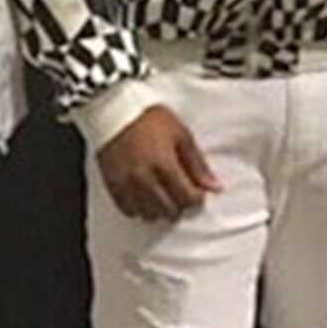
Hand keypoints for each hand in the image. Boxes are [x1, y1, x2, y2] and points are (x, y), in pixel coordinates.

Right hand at [95, 105, 224, 220]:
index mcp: (164, 166)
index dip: (197, 198)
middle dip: (180, 204)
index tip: (197, 191)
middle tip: (181, 191)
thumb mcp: (181, 135)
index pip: (187, 198)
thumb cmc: (150, 120)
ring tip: (164, 194)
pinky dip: (140, 209)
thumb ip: (197, 164)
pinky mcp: (113, 186)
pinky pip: (129, 211)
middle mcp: (144, 180)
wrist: (115, 112)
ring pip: (149, 215)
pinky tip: (146, 197)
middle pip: (169, 211)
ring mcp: (127, 185)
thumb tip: (214, 187)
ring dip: (161, 209)